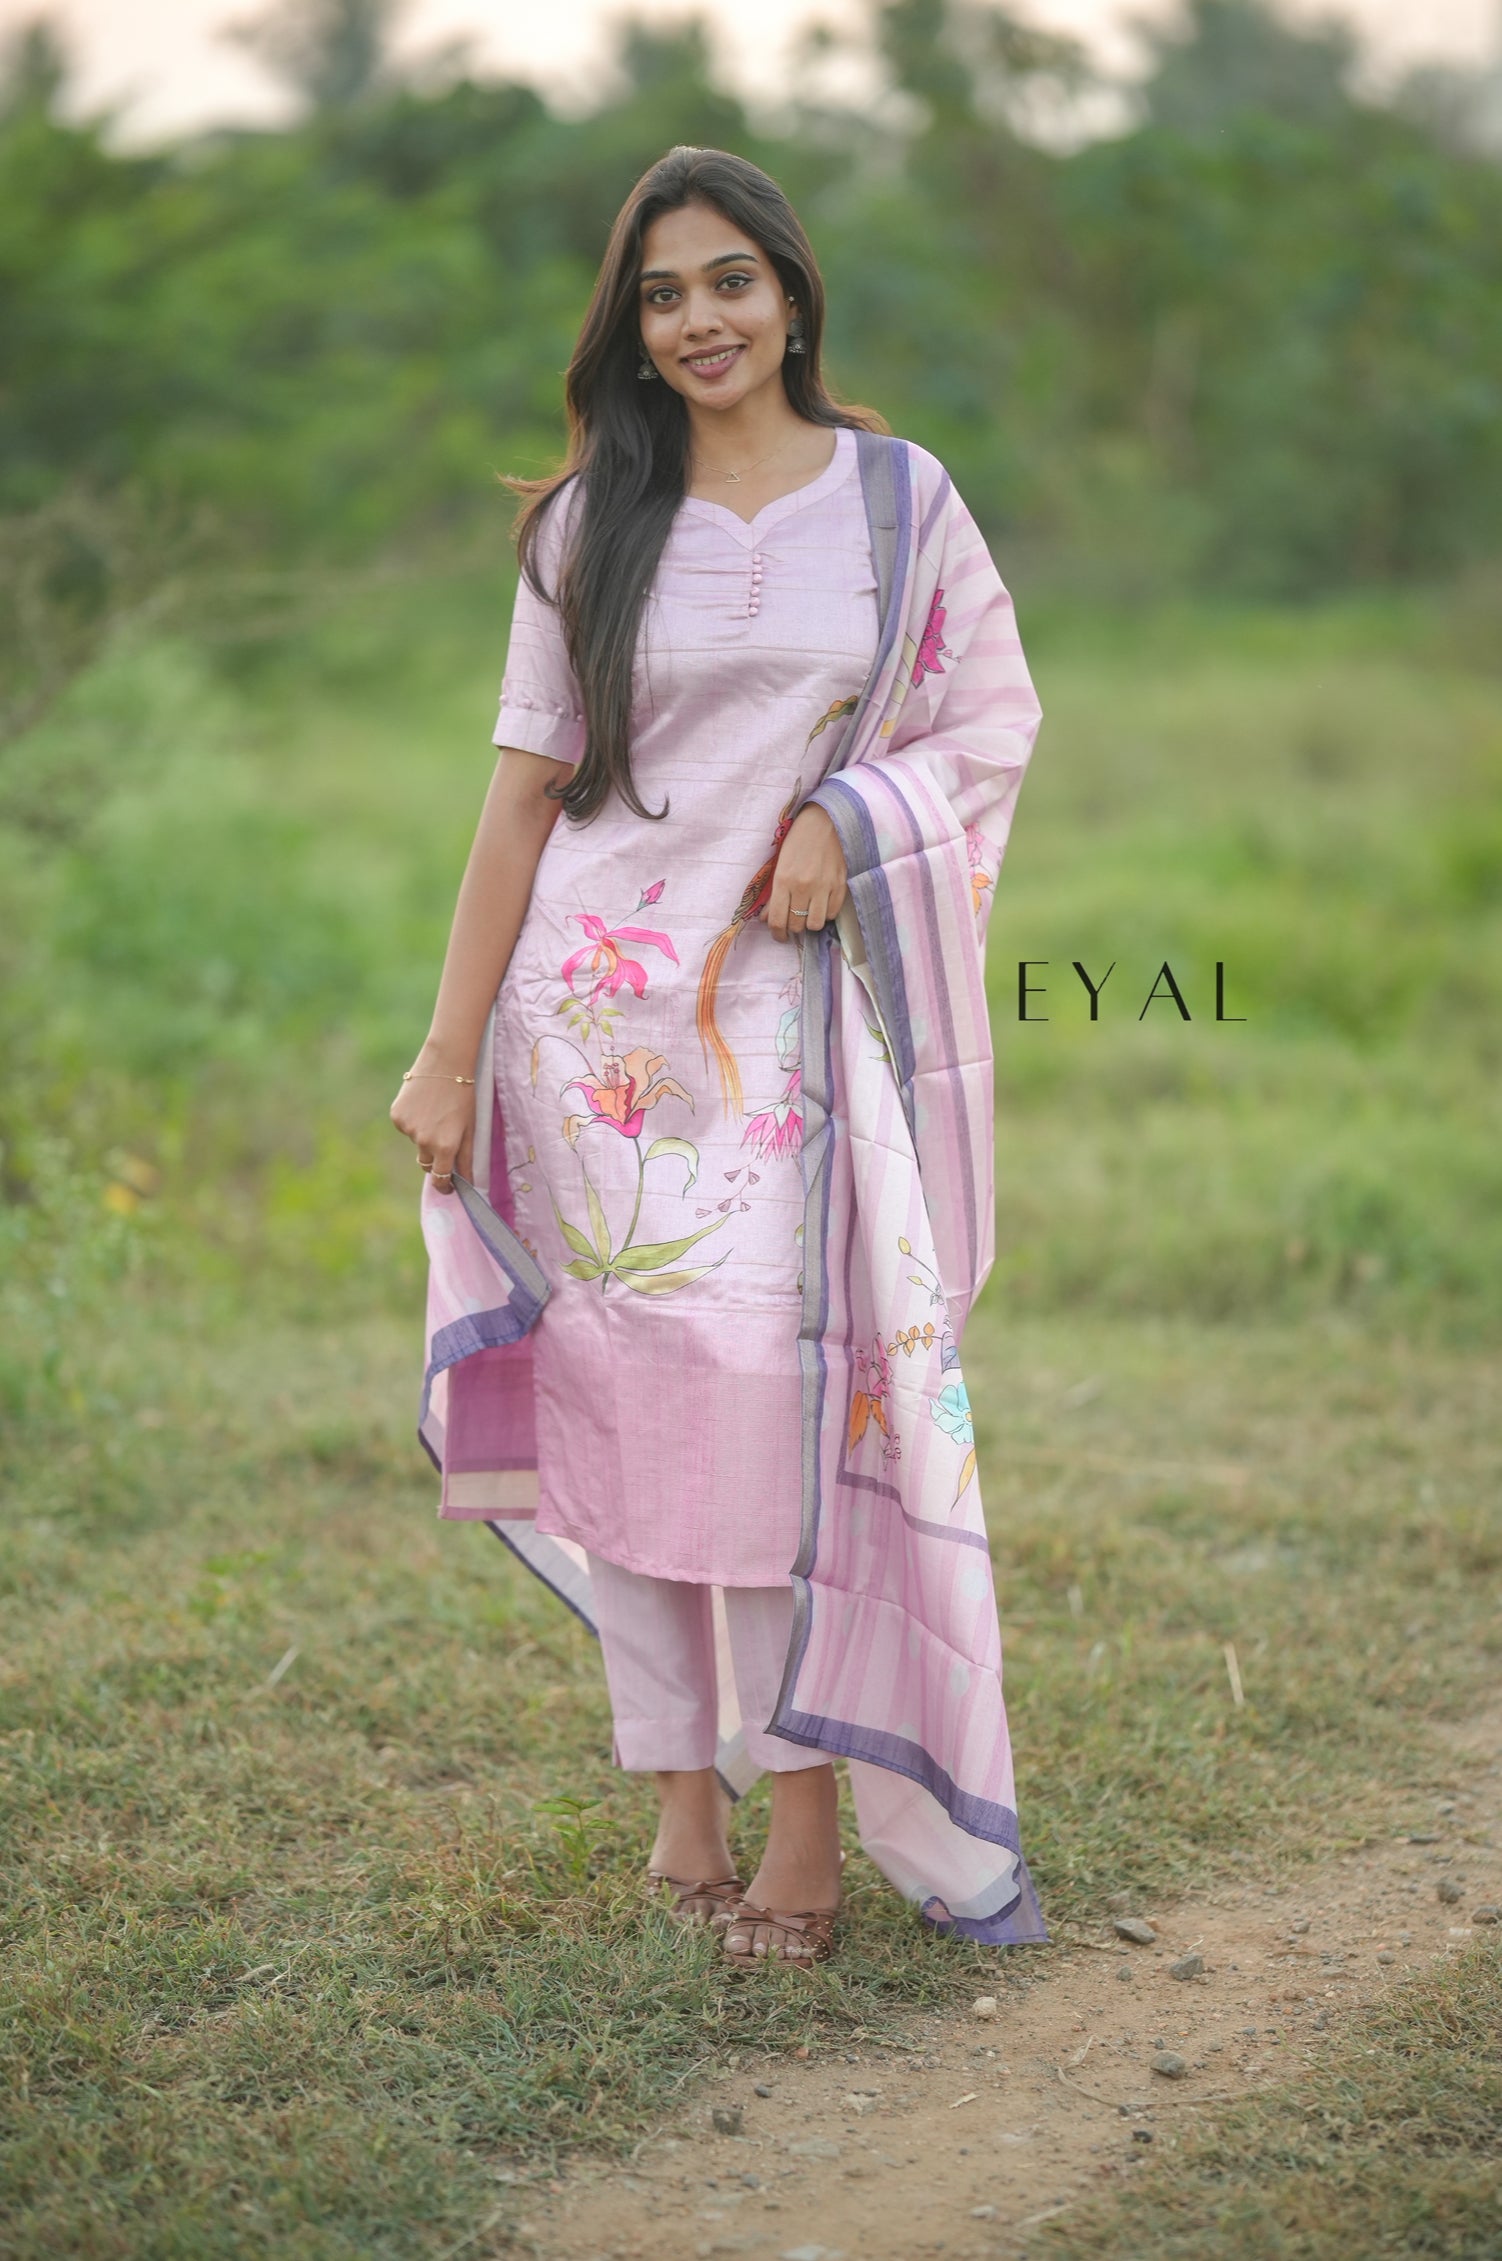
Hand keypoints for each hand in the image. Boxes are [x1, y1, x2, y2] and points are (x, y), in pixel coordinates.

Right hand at [389, 1060, 475, 1195]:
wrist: (445, 1063)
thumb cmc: (464, 1095)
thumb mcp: (470, 1127)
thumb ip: (467, 1157)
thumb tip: (469, 1182)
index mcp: (445, 1146)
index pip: (440, 1179)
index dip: (444, 1186)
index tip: (448, 1186)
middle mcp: (423, 1141)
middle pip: (427, 1163)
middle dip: (436, 1158)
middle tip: (445, 1137)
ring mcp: (407, 1129)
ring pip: (416, 1142)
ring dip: (424, 1135)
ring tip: (436, 1111)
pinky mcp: (396, 1116)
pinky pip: (405, 1127)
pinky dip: (413, 1121)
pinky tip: (423, 1104)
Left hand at [763, 804, 846, 942]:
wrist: (825, 821)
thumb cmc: (798, 841)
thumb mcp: (780, 865)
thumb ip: (773, 894)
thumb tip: (767, 919)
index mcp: (783, 880)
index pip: (778, 921)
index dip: (777, 934)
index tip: (779, 935)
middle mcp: (803, 887)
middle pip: (796, 926)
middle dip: (793, 928)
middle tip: (793, 921)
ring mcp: (824, 887)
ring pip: (816, 925)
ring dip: (810, 923)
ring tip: (808, 914)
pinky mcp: (840, 885)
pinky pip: (832, 914)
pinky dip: (826, 914)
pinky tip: (822, 904)